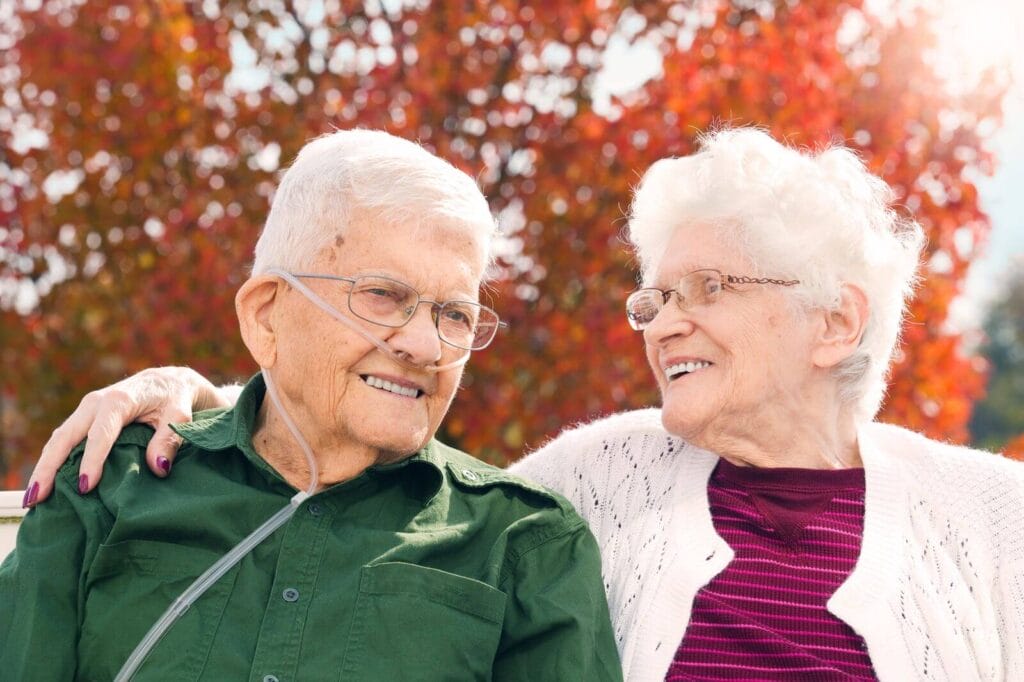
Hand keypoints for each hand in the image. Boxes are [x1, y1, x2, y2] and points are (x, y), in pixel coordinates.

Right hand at [24, 367, 230, 506]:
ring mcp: (86, 410)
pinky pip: (63, 440)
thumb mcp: (181, 416)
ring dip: (44, 467)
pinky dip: (52, 461)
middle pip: (66, 436)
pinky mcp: (84, 419)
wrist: (170, 381)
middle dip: (50, 467)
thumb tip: (159, 468)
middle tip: (38, 498)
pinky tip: (46, 484)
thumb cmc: (177, 399)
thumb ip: (170, 439)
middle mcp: (96, 402)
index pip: (101, 433)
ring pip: (58, 439)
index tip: (87, 487)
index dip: (92, 460)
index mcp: (120, 400)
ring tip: (34, 499)